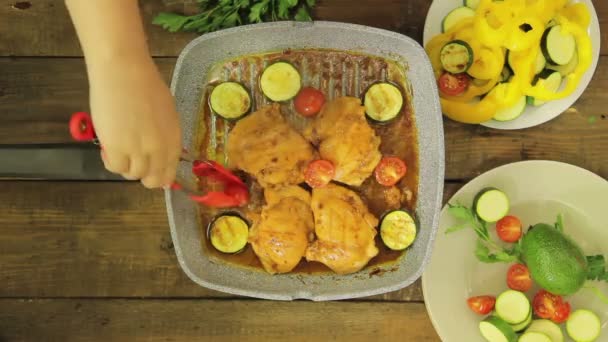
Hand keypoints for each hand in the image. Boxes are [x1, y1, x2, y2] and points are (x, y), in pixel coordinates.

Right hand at [88, 56, 181, 187]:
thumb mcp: (166, 114)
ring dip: (125, 166)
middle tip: (131, 162)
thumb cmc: (146, 85)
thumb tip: (159, 152)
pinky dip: (110, 161)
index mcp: (173, 140)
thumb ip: (165, 135)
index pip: (169, 173)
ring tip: (118, 148)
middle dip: (143, 175)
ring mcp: (138, 151)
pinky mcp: (116, 148)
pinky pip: (115, 167)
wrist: (125, 72)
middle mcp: (159, 150)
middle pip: (152, 179)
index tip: (150, 173)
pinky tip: (108, 148)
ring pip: (132, 175)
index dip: (159, 177)